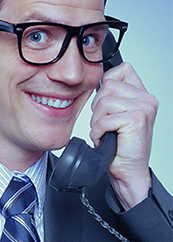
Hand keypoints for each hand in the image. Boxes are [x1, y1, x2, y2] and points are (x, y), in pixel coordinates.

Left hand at [90, 62, 157, 209]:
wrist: (127, 171)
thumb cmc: (119, 146)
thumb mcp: (114, 116)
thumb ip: (111, 96)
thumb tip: (95, 82)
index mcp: (142, 95)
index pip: (122, 70)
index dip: (106, 84)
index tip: (105, 105)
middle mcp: (146, 100)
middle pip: (107, 85)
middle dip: (98, 107)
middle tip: (106, 124)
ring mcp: (143, 109)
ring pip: (103, 102)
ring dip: (97, 121)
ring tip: (107, 132)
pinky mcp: (136, 120)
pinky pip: (103, 119)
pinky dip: (98, 131)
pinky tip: (107, 139)